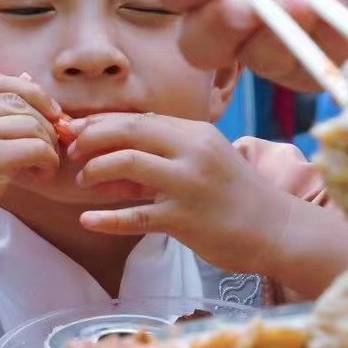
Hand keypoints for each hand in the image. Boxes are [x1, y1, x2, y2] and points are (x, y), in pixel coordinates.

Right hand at [0, 74, 62, 260]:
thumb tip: (26, 101)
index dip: (32, 93)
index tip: (48, 113)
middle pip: (19, 101)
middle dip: (45, 121)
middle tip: (51, 146)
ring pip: (31, 124)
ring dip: (47, 145)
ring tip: (42, 167)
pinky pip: (36, 148)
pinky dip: (48, 161)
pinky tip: (42, 175)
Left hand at [71, 113, 293, 273]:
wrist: (275, 229)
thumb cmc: (236, 195)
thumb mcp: (207, 159)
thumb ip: (167, 151)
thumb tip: (116, 150)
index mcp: (196, 133)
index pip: (139, 118)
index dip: (102, 123)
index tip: (77, 130)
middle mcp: (193, 152)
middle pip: (130, 131)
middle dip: (92, 138)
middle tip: (72, 150)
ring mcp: (188, 185)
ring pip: (128, 163)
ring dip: (96, 169)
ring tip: (83, 181)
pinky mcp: (185, 219)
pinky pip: (136, 216)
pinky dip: (106, 218)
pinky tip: (87, 219)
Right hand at [152, 0, 347, 90]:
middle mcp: (251, 4)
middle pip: (198, 40)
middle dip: (212, 24)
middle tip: (240, 1)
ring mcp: (292, 41)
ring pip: (247, 65)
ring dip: (265, 37)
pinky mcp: (337, 67)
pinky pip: (306, 75)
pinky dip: (314, 47)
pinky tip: (336, 7)